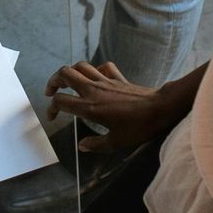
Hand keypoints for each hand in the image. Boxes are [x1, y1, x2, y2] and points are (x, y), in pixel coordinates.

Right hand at [44, 58, 166, 149]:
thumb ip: (96, 145)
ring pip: (81, 66)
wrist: (160, 108)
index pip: (61, 101)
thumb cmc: (138, 127)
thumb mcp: (116, 142)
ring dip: (71, 72)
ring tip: (68, 82)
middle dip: (54, 81)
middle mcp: (93, 90)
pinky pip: (102, 67)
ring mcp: (105, 81)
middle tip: (52, 92)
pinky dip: (95, 70)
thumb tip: (82, 147)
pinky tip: (96, 78)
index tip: (52, 117)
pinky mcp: (117, 77)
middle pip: (65, 74)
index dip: (51, 108)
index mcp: (89, 107)